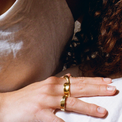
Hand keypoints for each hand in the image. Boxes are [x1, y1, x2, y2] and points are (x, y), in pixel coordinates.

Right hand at [0, 76, 115, 121]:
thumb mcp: (46, 86)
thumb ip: (59, 83)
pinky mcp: (40, 113)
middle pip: (79, 88)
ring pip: (72, 102)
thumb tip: (71, 78)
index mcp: (54, 82)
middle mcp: (53, 88)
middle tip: (112, 89)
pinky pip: (58, 120)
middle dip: (97, 89)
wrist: (9, 104)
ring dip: (88, 107)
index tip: (106, 81)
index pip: (79, 80)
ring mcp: (47, 100)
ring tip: (102, 111)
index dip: (93, 80)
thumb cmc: (29, 95)